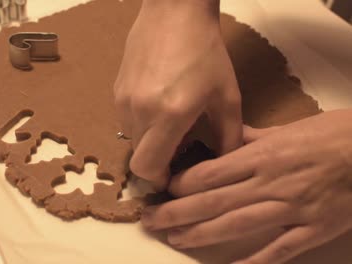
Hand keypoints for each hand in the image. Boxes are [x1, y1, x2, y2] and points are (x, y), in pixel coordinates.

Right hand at [114, 0, 241, 189]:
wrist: (174, 12)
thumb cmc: (206, 52)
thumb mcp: (227, 96)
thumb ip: (229, 137)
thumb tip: (226, 165)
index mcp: (169, 115)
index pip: (147, 167)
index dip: (158, 180)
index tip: (173, 175)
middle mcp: (139, 111)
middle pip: (138, 158)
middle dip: (157, 162)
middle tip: (178, 148)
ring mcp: (123, 100)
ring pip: (131, 139)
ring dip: (149, 141)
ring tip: (170, 122)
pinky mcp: (116, 90)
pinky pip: (125, 120)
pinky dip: (141, 123)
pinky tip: (159, 103)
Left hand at [141, 109, 351, 263]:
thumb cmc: (331, 135)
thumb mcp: (286, 129)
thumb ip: (249, 138)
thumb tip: (221, 142)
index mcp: (262, 155)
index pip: (209, 173)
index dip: (181, 184)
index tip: (161, 190)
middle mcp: (269, 183)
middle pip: (212, 201)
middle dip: (176, 212)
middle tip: (149, 221)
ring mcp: (291, 209)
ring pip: (236, 226)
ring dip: (200, 235)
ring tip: (174, 238)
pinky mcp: (312, 229)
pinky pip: (278, 251)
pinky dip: (253, 263)